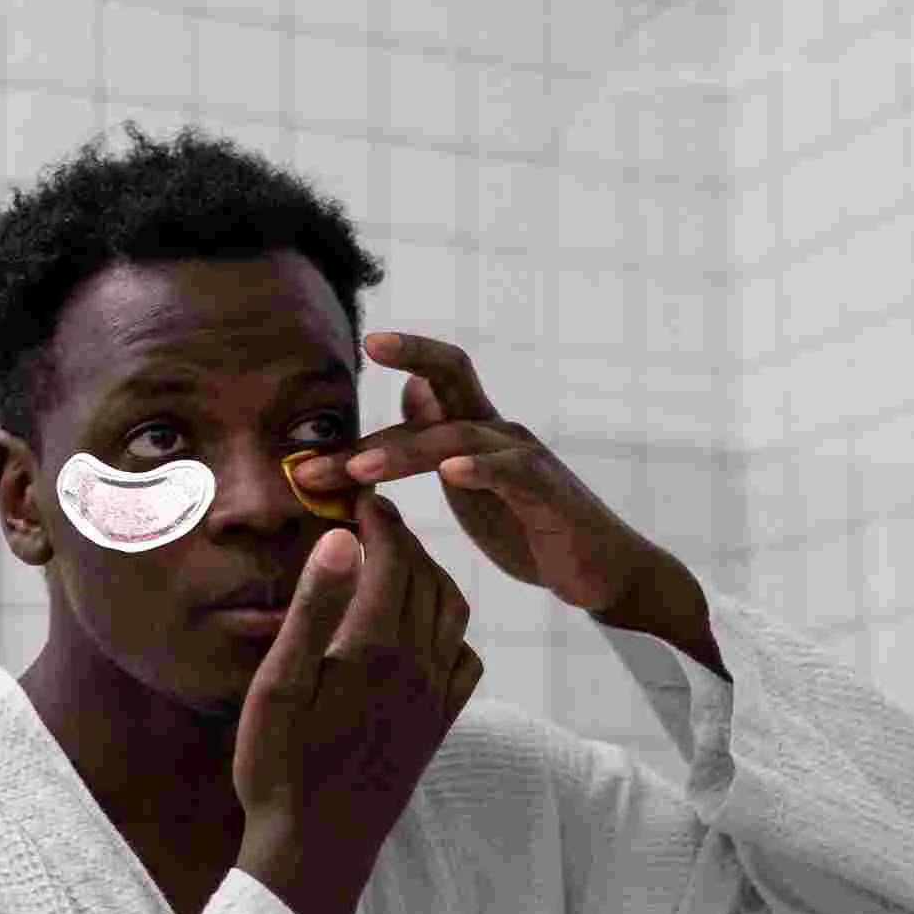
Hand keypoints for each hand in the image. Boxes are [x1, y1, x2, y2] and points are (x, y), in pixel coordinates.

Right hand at [232, 488, 480, 913]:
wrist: (315, 852)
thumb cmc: (279, 769)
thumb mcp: (278, 685)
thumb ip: (313, 608)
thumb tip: (341, 538)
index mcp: (376, 650)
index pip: (392, 558)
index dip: (377, 520)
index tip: (357, 497)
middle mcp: (418, 669)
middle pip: (427, 579)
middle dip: (403, 541)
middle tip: (372, 521)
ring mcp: (434, 701)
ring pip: (453, 614)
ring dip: (430, 578)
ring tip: (396, 565)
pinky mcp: (437, 729)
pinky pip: (464, 662)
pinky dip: (449, 630)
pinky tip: (420, 632)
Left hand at [289, 331, 659, 613]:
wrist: (600, 571)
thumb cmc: (531, 529)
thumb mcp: (473, 481)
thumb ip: (439, 441)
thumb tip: (410, 394)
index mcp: (478, 428)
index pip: (438, 375)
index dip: (406, 353)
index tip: (364, 342)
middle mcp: (501, 431)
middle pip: (446, 386)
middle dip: (375, 420)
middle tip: (313, 460)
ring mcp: (526, 460)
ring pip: (460, 436)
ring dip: (405, 452)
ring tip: (359, 472)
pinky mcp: (547, 496)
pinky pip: (512, 474)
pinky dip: (481, 469)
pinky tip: (452, 473)